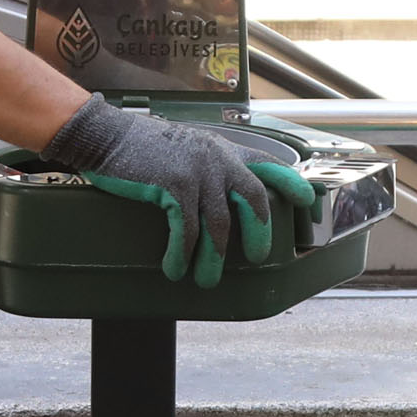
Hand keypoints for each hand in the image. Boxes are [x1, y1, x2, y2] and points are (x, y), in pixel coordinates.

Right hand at [40, 99, 318, 288]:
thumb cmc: (143, 147)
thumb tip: (219, 197)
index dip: (293, 184)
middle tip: (256, 257)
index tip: (309, 203)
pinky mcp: (174, 185)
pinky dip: (182, 254)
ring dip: (214, 259)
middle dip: (259, 233)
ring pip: (219, 224)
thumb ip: (209, 165)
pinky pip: (187, 230)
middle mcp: (218, 158)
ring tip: (207, 280)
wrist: (106, 136)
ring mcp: (198, 171)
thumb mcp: (187, 147)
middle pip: (255, 199)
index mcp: (224, 150)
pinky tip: (176, 269)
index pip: (270, 165)